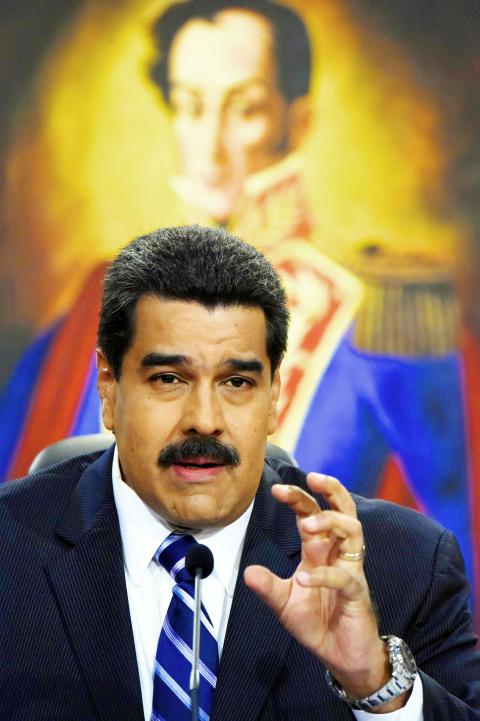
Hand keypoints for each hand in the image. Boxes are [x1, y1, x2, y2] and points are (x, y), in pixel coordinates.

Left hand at [244, 473, 406, 711]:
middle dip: (331, 490)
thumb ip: (268, 587)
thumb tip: (247, 572)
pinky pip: (345, 577)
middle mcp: (337, 554)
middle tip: (311, 478)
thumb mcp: (285, 604)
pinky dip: (324, 575)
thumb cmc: (317, 624)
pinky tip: (304, 578)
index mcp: (319, 551)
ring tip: (307, 525)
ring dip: (331, 522)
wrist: (342, 658)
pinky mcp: (357, 593)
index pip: (311, 514)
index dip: (298, 498)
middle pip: (343, 509)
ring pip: (353, 531)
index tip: (276, 489)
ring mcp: (350, 570)